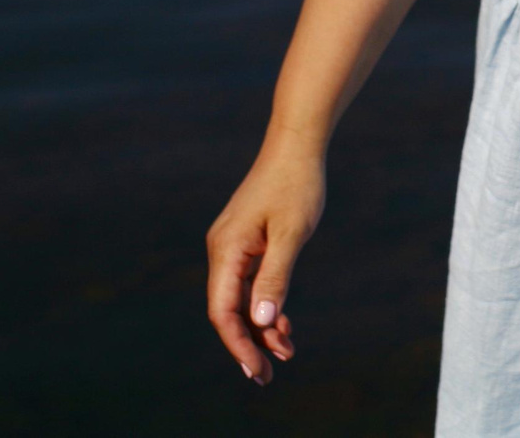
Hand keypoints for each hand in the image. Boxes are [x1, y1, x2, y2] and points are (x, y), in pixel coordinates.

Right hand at [205, 142, 326, 383]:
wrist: (297, 144)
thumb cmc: (297, 184)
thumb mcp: (292, 233)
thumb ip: (276, 278)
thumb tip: (261, 322)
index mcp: (227, 249)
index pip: (223, 310)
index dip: (237, 344)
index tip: (256, 370)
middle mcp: (223, 250)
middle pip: (228, 310)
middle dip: (248, 344)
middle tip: (268, 376)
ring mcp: (233, 246)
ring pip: (241, 299)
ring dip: (261, 327)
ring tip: (287, 352)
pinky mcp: (246, 242)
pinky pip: (250, 283)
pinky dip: (266, 304)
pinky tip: (285, 324)